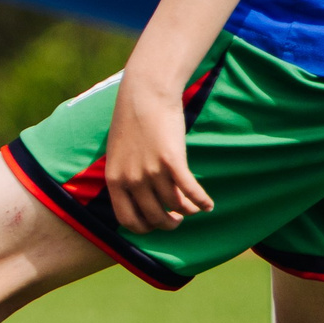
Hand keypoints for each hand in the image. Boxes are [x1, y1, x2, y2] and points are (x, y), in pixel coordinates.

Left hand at [102, 78, 211, 233]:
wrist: (145, 95)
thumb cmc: (132, 122)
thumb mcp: (118, 154)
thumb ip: (126, 176)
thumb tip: (140, 198)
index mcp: (114, 180)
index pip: (127, 220)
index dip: (145, 228)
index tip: (155, 224)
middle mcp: (131, 179)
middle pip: (154, 217)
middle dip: (169, 223)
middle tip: (177, 220)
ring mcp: (151, 171)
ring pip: (175, 206)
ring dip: (188, 212)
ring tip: (194, 209)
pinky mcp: (172, 161)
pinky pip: (190, 191)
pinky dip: (202, 202)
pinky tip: (209, 205)